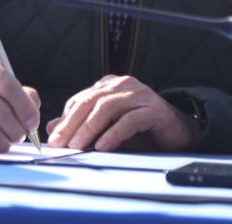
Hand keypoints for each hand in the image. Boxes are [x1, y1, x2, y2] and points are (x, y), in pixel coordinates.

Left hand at [45, 74, 198, 151]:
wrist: (180, 131)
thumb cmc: (141, 130)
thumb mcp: (107, 128)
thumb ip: (81, 125)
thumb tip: (51, 128)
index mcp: (108, 85)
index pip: (80, 100)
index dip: (66, 119)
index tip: (54, 138)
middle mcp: (122, 85)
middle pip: (90, 102)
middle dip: (72, 124)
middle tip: (60, 143)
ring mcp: (139, 95)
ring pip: (107, 108)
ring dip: (89, 128)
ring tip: (77, 146)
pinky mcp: (153, 110)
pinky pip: (129, 120)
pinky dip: (114, 133)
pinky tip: (103, 146)